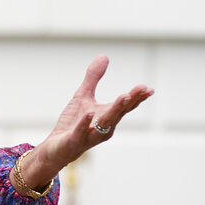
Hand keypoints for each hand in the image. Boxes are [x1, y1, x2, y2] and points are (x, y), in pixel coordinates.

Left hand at [21, 55, 153, 187]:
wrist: (56, 147)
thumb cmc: (73, 123)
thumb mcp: (83, 96)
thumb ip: (93, 78)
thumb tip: (104, 56)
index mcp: (107, 116)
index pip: (124, 106)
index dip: (137, 98)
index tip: (148, 88)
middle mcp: (103, 127)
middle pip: (119, 112)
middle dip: (130, 101)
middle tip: (142, 89)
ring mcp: (90, 134)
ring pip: (105, 123)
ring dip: (114, 110)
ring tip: (124, 96)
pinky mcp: (75, 140)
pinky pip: (81, 130)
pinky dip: (86, 122)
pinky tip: (91, 112)